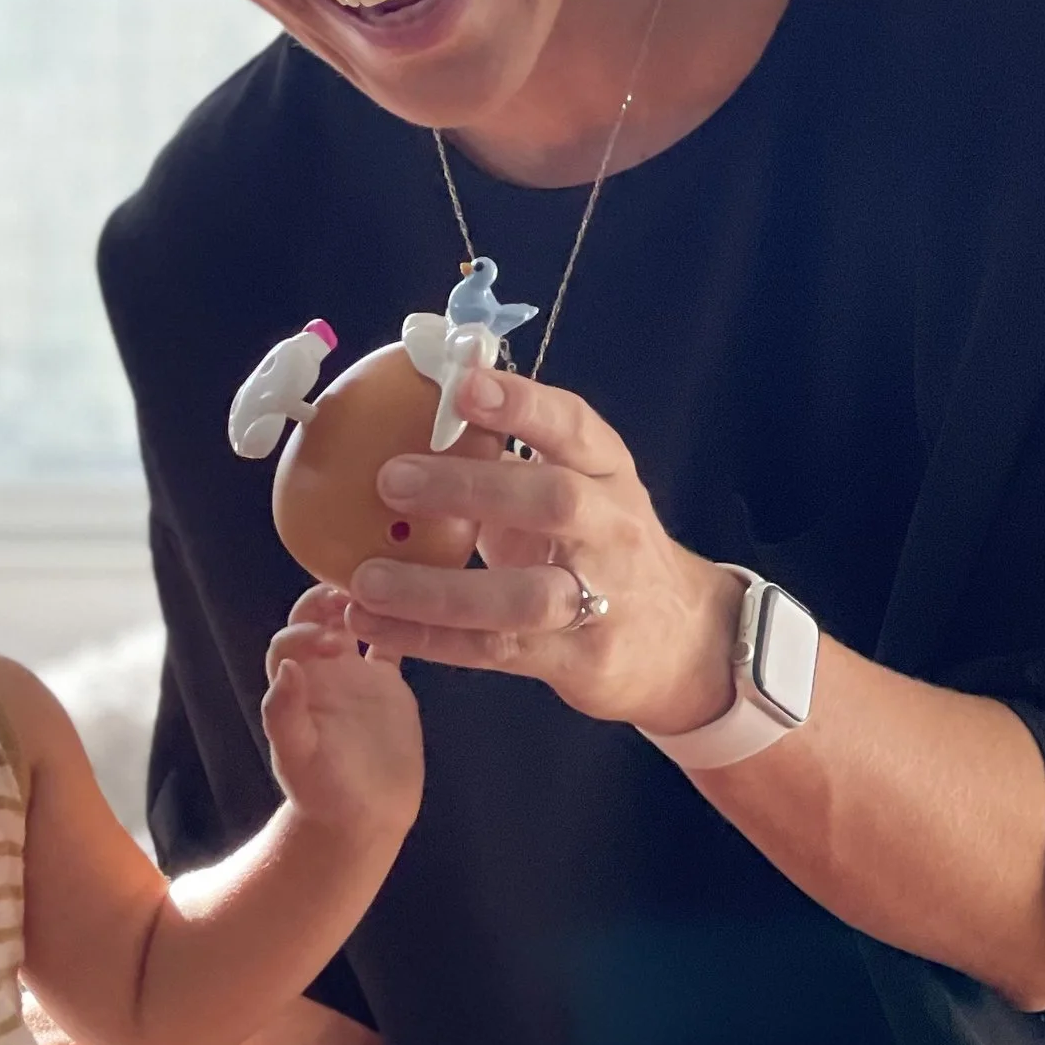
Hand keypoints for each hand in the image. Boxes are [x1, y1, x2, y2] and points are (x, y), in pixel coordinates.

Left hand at [261, 584, 424, 842]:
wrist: (361, 819)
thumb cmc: (321, 792)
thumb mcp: (297, 757)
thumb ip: (284, 714)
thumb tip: (286, 668)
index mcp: (296, 685)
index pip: (289, 639)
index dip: (305, 629)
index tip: (332, 640)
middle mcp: (322, 672)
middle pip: (318, 618)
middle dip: (331, 602)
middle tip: (357, 600)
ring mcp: (356, 675)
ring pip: (355, 623)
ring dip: (365, 604)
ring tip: (387, 594)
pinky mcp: (387, 685)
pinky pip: (392, 645)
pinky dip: (402, 626)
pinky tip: (418, 614)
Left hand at [342, 368, 742, 732]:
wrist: (677, 639)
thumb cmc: (598, 545)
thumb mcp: (576, 486)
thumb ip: (509, 453)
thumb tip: (422, 396)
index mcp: (607, 471)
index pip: (572, 426)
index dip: (521, 403)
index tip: (464, 384)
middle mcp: (612, 530)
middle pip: (553, 502)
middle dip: (469, 488)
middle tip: (390, 478)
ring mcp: (601, 601)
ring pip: (522, 597)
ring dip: (437, 589)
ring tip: (366, 578)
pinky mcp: (577, 660)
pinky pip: (495, 650)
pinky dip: (429, 641)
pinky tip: (372, 625)